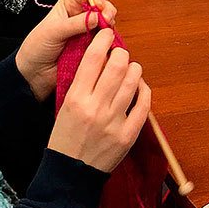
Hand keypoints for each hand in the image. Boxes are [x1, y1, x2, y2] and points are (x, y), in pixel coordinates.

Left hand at [15, 0, 116, 101]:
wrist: (35, 73)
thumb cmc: (37, 47)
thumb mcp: (53, 31)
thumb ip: (74, 23)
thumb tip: (96, 17)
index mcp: (69, 4)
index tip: (97, 7)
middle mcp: (82, 16)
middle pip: (104, 6)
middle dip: (107, 11)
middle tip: (106, 20)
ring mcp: (89, 32)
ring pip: (108, 24)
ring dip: (109, 28)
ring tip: (104, 34)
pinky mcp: (93, 47)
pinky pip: (107, 42)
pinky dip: (109, 43)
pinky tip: (105, 45)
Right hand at [47, 26, 148, 173]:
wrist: (71, 173)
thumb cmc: (66, 138)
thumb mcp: (64, 107)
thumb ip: (81, 83)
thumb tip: (100, 57)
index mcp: (76, 98)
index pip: (93, 58)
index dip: (103, 40)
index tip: (107, 34)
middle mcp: (95, 107)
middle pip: (117, 65)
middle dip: (121, 53)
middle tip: (120, 53)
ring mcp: (114, 121)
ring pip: (133, 80)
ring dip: (134, 69)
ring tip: (130, 68)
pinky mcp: (128, 134)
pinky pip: (144, 104)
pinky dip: (144, 90)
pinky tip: (139, 87)